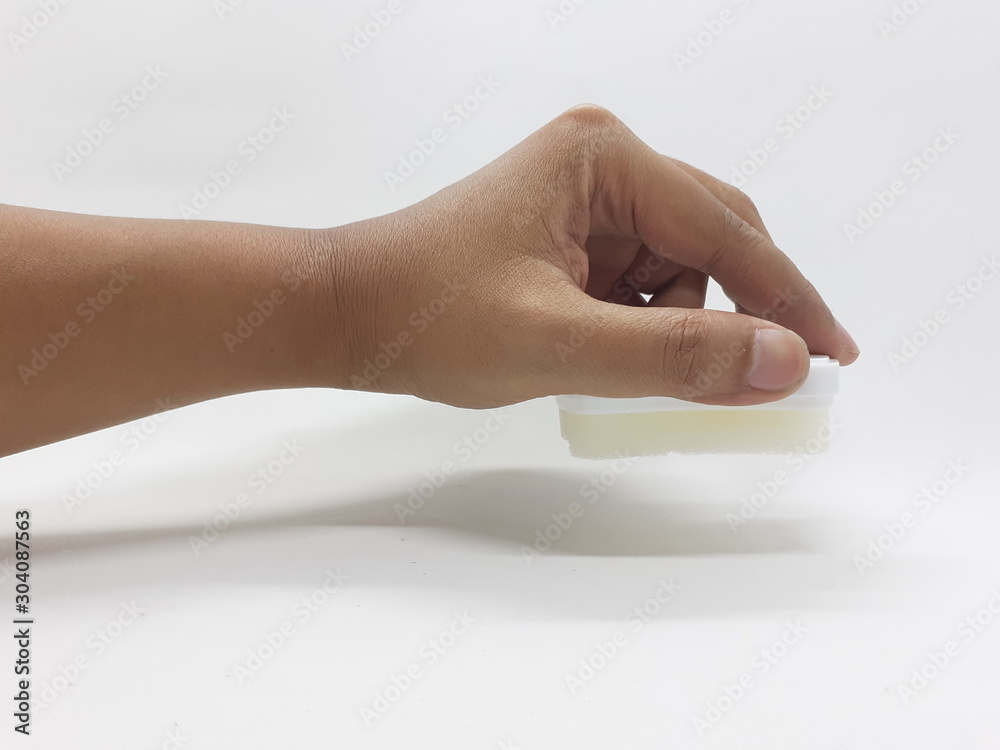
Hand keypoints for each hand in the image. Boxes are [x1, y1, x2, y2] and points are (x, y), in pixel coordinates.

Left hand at [324, 105, 858, 408]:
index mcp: (603, 160)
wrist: (352, 314)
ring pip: (680, 269)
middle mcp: (603, 163)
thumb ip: (674, 355)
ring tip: (608, 367)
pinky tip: (597, 350)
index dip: (787, 297)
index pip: (727, 231)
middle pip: (712, 240)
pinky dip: (643, 326)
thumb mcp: (558, 344)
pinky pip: (641, 282)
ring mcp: (586, 197)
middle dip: (735, 314)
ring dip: (675, 327)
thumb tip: (783, 363)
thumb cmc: (430, 315)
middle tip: (763, 381)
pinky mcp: (573, 232)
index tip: (835, 354)